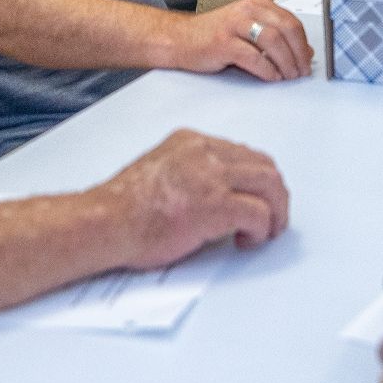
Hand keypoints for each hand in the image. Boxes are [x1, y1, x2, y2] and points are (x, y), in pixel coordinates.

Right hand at [97, 129, 289, 267]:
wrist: (107, 222)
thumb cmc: (124, 208)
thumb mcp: (161, 171)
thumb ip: (191, 174)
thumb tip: (216, 194)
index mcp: (191, 142)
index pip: (242, 153)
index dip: (256, 179)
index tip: (258, 197)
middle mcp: (205, 152)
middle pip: (263, 166)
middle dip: (275, 194)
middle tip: (273, 217)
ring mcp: (212, 177)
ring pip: (270, 185)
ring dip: (276, 211)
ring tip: (268, 231)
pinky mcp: (217, 206)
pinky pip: (259, 214)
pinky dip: (262, 229)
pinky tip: (249, 240)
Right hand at [171, 0, 313, 81]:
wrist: (180, 39)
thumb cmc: (216, 35)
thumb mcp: (250, 31)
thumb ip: (276, 38)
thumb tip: (306, 52)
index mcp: (258, 4)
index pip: (291, 21)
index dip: (304, 43)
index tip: (308, 60)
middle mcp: (248, 10)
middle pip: (286, 29)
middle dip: (299, 53)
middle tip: (302, 71)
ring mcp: (235, 24)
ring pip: (273, 41)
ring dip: (286, 62)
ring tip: (289, 76)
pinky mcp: (223, 42)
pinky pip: (253, 57)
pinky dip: (267, 70)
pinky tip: (272, 78)